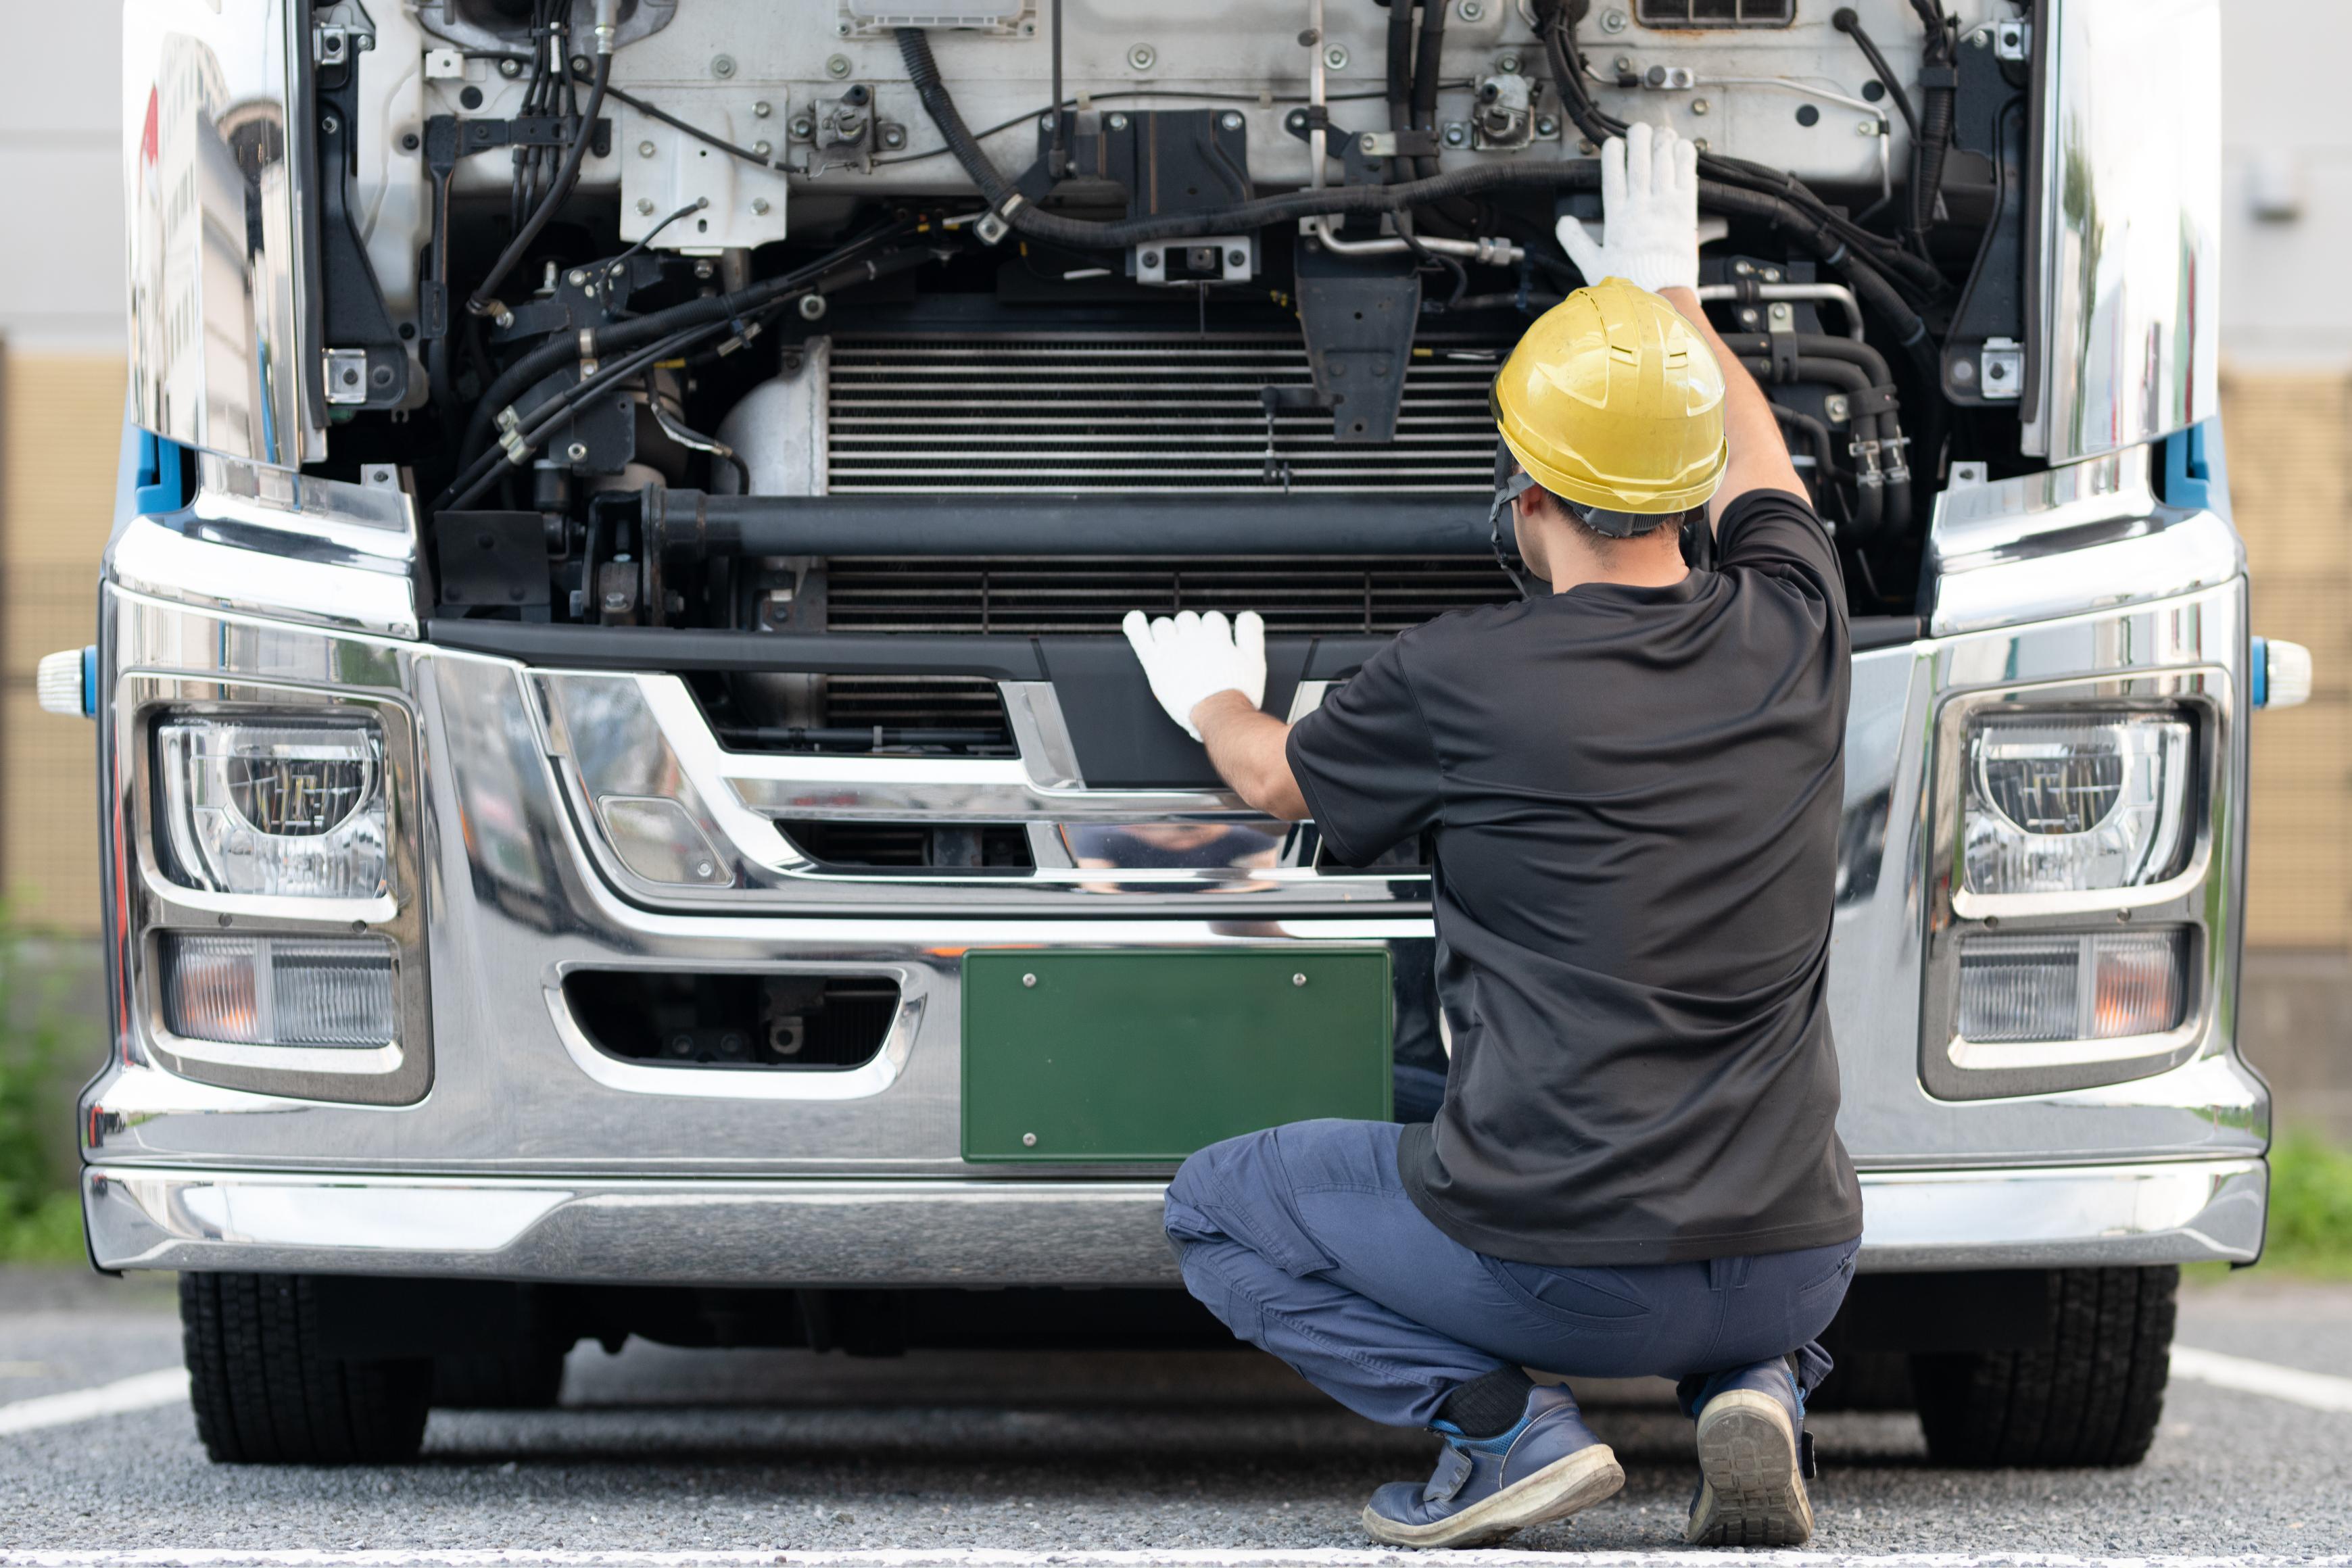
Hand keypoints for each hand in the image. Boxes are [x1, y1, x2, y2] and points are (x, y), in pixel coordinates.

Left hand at [1121, 609, 1266, 740]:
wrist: (1219, 714)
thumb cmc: (1236, 694)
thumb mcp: (1254, 662)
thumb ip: (1251, 635)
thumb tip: (1249, 616)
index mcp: (1215, 636)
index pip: (1211, 619)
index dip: (1213, 632)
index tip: (1214, 646)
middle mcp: (1192, 638)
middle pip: (1187, 619)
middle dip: (1191, 632)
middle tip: (1194, 655)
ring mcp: (1171, 649)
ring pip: (1164, 625)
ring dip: (1167, 632)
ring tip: (1171, 647)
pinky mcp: (1155, 663)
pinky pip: (1140, 636)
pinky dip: (1135, 625)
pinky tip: (1135, 619)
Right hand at [1556, 121, 1699, 293]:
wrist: (1664, 295)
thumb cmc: (1631, 283)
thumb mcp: (1593, 264)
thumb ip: (1576, 241)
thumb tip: (1563, 223)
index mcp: (1618, 218)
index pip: (1613, 176)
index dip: (1613, 155)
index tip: (1613, 143)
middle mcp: (1642, 207)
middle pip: (1640, 162)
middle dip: (1639, 140)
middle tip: (1638, 128)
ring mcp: (1666, 206)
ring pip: (1663, 163)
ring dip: (1661, 143)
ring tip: (1660, 131)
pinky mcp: (1687, 211)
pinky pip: (1687, 176)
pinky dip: (1685, 157)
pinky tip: (1682, 145)